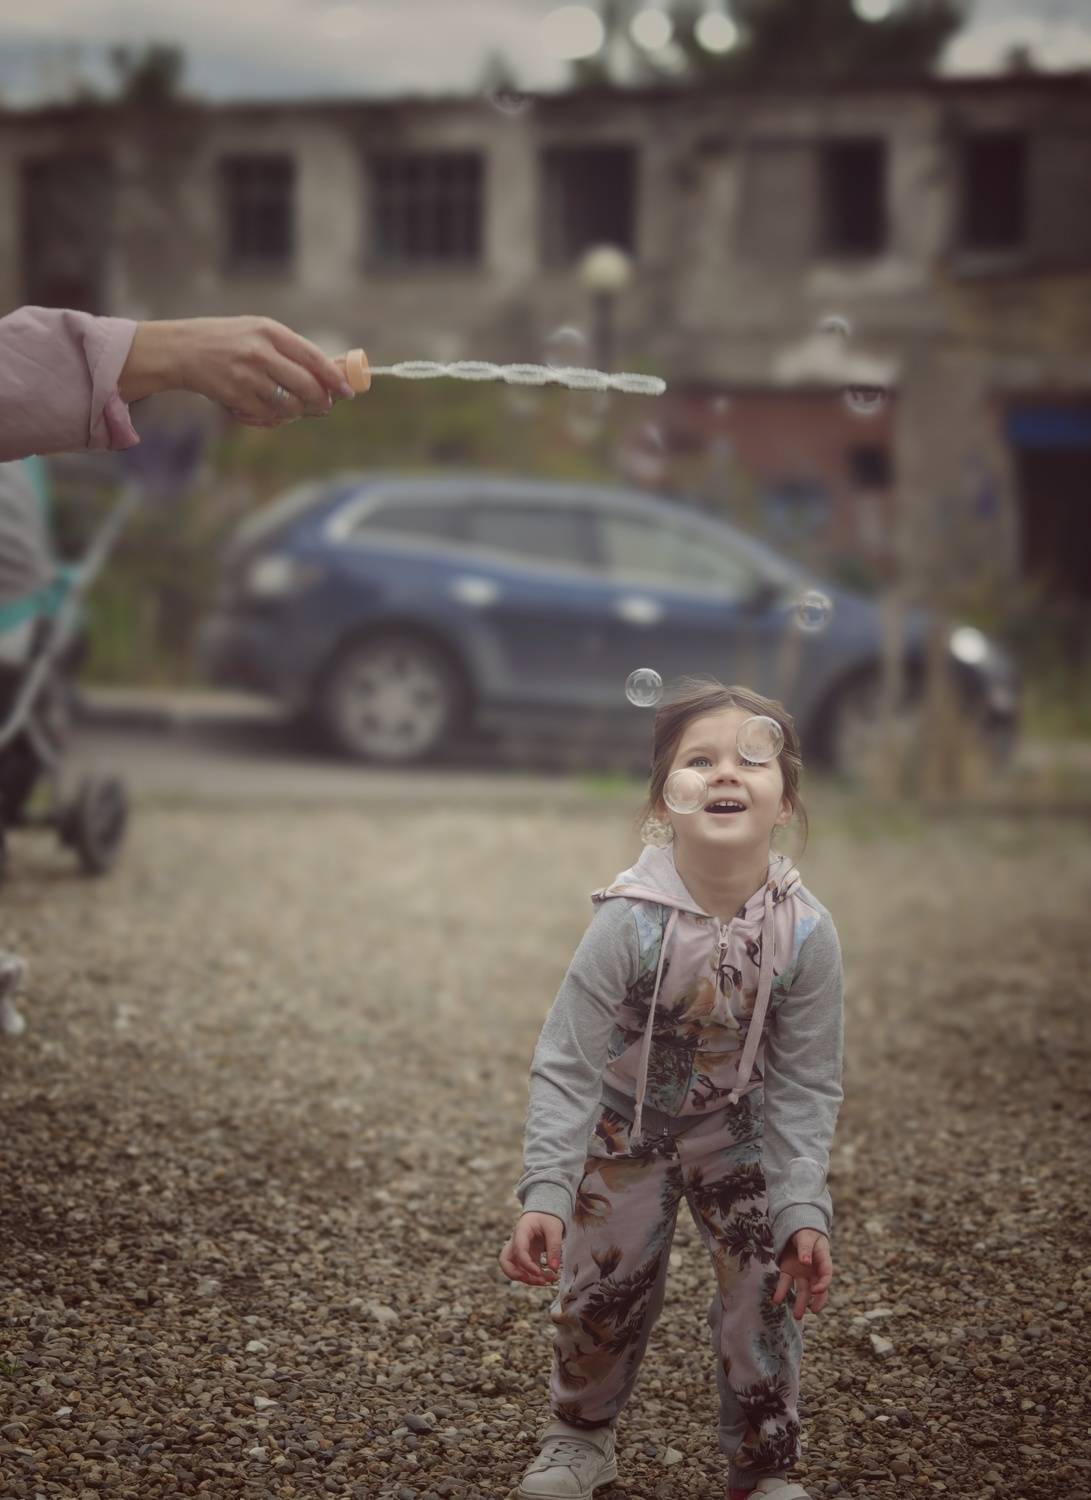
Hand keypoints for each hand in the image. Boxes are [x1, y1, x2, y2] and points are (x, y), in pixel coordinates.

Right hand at [121, 315, 355, 425]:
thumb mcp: (257, 332)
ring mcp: (247, 376)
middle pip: (307, 386)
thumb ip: (290, 349)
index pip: (313, 357)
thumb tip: (329, 372)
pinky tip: (271, 411)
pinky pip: (269, 415)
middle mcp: (260, 352)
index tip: (347, 391)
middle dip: (322, 401)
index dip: (334, 378)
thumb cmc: (226, 340)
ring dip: (299, 412)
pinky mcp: (236, 396)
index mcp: (270, 331)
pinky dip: (276, 418)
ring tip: (296, 407)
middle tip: (326, 406)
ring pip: (290, 405)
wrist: (182, 350)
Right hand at [498, 1212, 563, 1286]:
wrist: (545, 1213)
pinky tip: (549, 1277)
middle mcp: (516, 1242)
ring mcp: (519, 1250)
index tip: (539, 1273)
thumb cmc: (547, 1217)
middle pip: (505, 1261)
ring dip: (528, 1279)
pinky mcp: (526, 1256)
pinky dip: (535, 1277)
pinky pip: (525, 1270)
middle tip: (535, 1279)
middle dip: (517, 1275)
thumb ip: (555, 1247)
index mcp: (521, 1231)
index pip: (518, 1250)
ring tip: (547, 1281)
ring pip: (513, 1268)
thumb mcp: (554, 1228)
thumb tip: (554, 1268)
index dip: (527, 1265)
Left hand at [772, 1230, 832, 1319]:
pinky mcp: (788, 1271)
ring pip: (802, 1290)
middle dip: (815, 1301)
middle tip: (813, 1311)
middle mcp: (813, 1270)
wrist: (797, 1229)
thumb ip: (805, 1249)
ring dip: (799, 1303)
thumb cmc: (806, 1232)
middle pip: (816, 1288)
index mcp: (822, 1260)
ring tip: (797, 1316)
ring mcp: (801, 1272)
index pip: (826, 1275)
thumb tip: (805, 1262)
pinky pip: (785, 1283)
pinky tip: (776, 1300)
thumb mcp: (806, 1237)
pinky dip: (781, 1292)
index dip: (823, 1284)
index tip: (816, 1291)